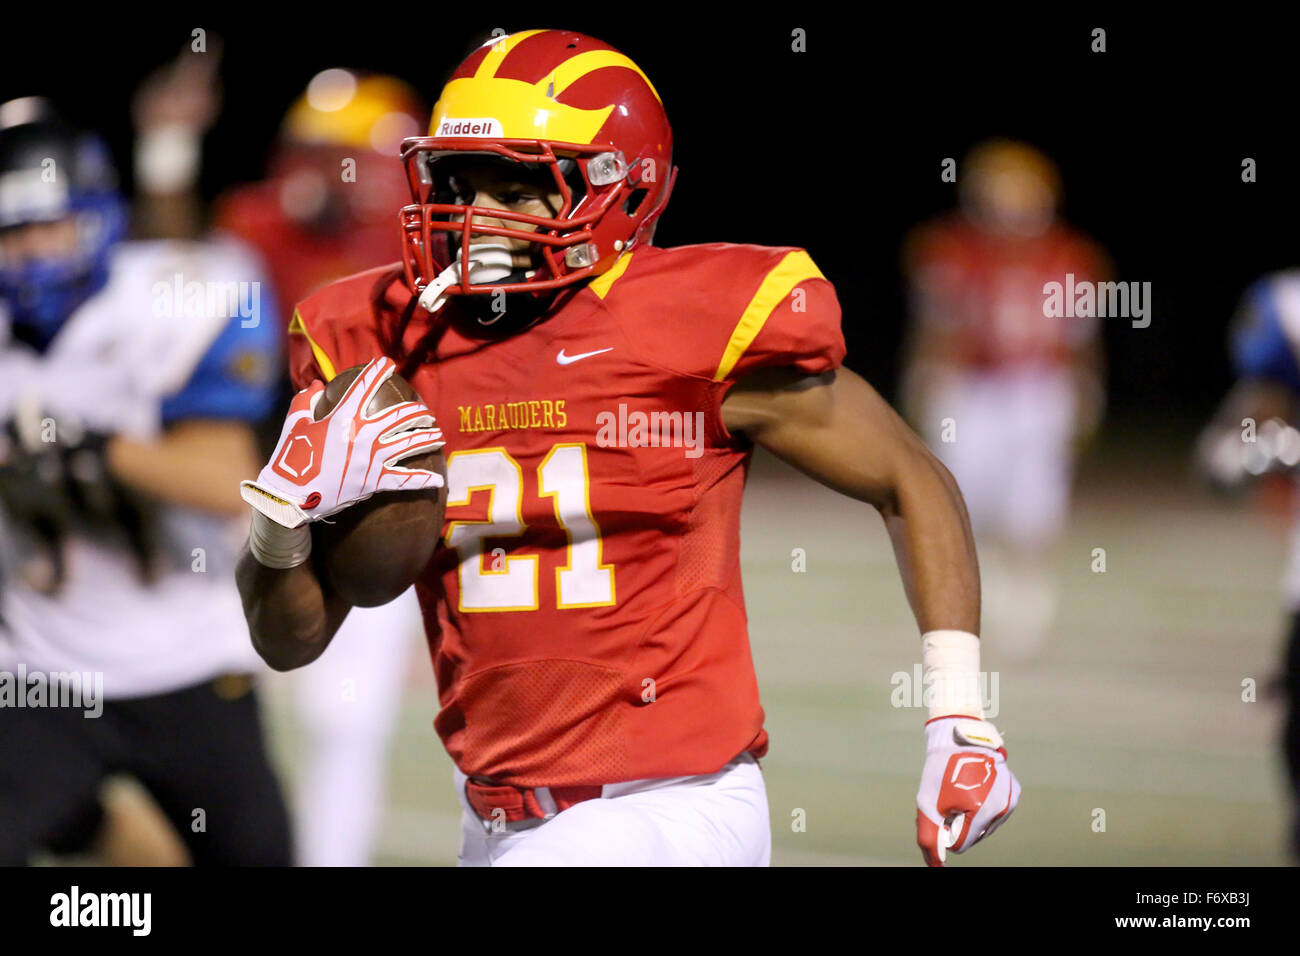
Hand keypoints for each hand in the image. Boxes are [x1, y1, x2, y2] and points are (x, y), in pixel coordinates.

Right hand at [240, 357, 444, 528]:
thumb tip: (316, 385)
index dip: (378, 371)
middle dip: (416, 411)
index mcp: (343, 418)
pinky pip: (403, 481)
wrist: (291, 496)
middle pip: (399, 416)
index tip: (388, 362)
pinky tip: (440, 480)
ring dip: (427, 437)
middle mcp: (364, 436)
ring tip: (439, 434)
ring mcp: (372, 459)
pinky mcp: (374, 481)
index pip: (364, 387)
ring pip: (409, 444)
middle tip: (425, 411)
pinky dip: (422, 481)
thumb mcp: (294, 423)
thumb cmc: (290, 457)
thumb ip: (305, 400)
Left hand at [915, 716, 1019, 866]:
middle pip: (975, 836)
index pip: (960, 843)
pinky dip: (985, 807)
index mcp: (979, 811)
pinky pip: (997, 812)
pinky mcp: (1015, 792)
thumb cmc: (941, 771)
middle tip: (952, 797)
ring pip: (987, 826)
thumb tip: (935, 866)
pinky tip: (976, 788)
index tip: (943, 809)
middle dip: (961, 823)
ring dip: (973, 816)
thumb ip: (929, 838)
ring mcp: (1010, 800)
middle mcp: (1000, 807)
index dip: (946, 829)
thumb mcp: (928, 804)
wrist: (959, 737)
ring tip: (964, 791)